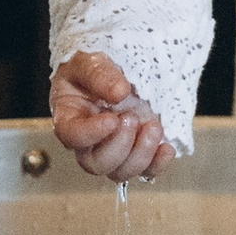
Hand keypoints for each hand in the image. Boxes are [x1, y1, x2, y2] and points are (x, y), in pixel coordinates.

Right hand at [50, 51, 172, 182]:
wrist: (112, 70)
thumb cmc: (91, 68)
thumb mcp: (88, 62)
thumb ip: (99, 74)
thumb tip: (119, 92)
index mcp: (69, 117)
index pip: (72, 136)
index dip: (91, 134)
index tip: (112, 120)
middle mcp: (88, 141)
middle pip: (96, 163)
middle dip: (119, 145)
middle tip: (132, 117)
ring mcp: (113, 149)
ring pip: (120, 172)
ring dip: (141, 154)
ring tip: (153, 126)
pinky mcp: (136, 152)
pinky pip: (145, 171)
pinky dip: (158, 163)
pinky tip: (166, 147)